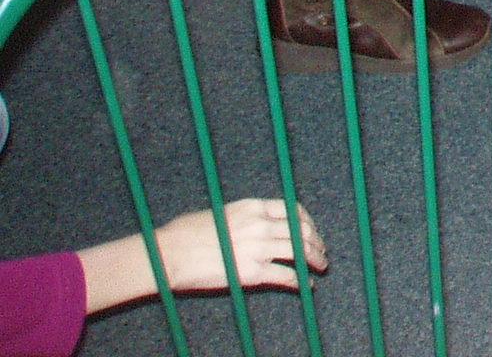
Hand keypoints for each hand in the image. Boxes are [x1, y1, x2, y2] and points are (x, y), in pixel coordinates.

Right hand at [156, 201, 327, 291]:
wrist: (168, 253)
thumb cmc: (184, 233)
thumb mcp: (220, 213)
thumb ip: (241, 217)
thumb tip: (250, 222)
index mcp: (253, 207)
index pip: (292, 210)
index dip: (307, 221)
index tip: (311, 229)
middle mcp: (260, 224)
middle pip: (300, 230)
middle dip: (316, 241)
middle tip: (321, 251)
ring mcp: (258, 247)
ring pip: (299, 251)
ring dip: (314, 259)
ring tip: (320, 266)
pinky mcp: (252, 272)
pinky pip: (286, 275)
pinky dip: (300, 281)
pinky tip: (305, 285)